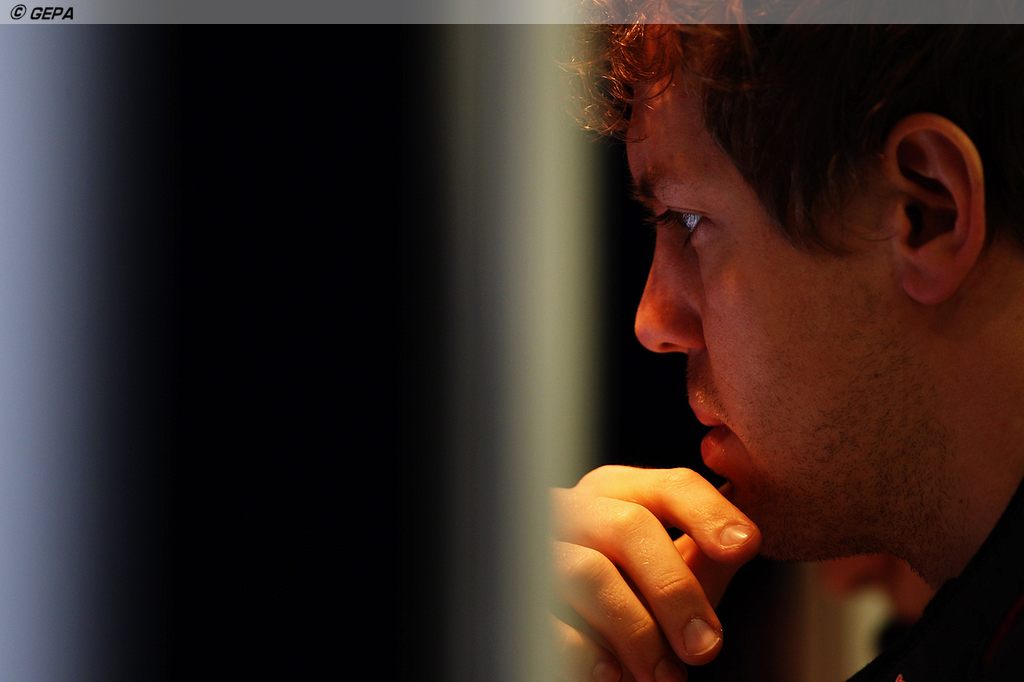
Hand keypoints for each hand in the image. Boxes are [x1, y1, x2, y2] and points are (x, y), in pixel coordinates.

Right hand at [550, 465, 760, 681]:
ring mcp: (536, 550)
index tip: (744, 545)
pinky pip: (544, 617)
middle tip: (705, 646)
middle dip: (675, 589)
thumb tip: (745, 538)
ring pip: (588, 571)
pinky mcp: (512, 597)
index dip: (709, 512)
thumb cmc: (621, 596)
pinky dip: (585, 650)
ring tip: (664, 676)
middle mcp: (574, 511)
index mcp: (617, 494)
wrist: (557, 632)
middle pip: (629, 526)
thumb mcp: (666, 573)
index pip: (670, 486)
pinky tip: (610, 674)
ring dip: (637, 630)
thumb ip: (703, 558)